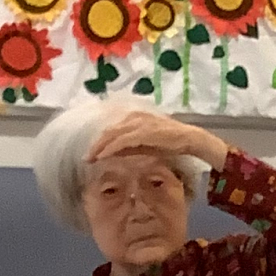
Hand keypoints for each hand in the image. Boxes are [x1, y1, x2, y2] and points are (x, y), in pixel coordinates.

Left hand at [86, 109, 228, 171]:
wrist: (188, 139)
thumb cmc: (170, 142)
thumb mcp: (144, 145)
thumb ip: (128, 147)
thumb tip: (111, 153)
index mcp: (133, 118)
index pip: (111, 130)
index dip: (99, 141)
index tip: (91, 153)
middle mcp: (132, 117)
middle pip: (107, 131)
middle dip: (96, 145)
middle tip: (86, 158)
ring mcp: (136, 123)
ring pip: (111, 135)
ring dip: (99, 147)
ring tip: (90, 158)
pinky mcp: (141, 131)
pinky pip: (120, 141)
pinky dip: (109, 148)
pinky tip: (102, 157)